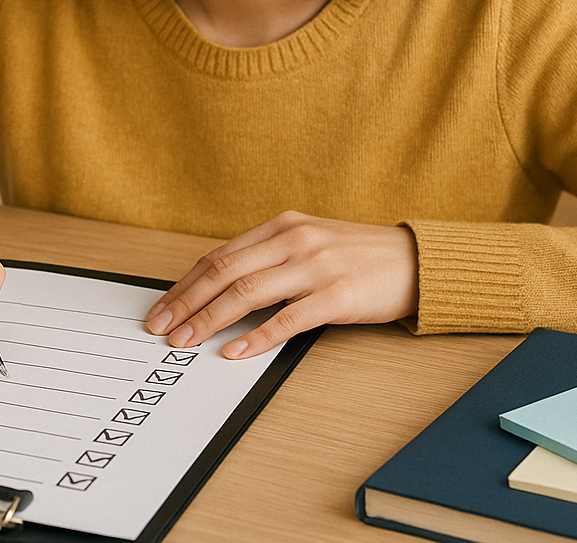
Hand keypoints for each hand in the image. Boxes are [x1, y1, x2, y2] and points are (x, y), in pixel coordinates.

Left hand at [144, 211, 417, 358]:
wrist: (415, 261)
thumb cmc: (358, 256)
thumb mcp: (307, 242)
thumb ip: (267, 258)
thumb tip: (217, 289)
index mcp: (282, 226)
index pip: (219, 256)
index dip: (185, 284)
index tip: (162, 308)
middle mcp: (295, 240)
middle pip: (225, 272)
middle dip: (187, 303)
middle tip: (161, 328)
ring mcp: (316, 266)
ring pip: (248, 292)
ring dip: (211, 319)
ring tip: (187, 340)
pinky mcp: (338, 295)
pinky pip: (288, 318)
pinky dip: (257, 336)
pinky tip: (235, 351)